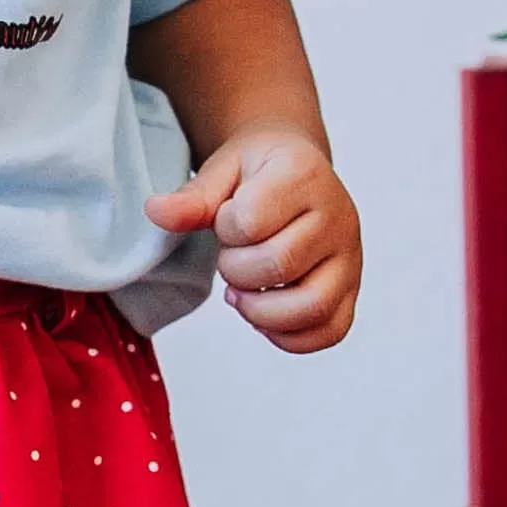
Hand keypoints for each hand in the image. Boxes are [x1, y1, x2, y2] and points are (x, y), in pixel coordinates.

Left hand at [147, 126, 360, 353]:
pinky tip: (264, 316)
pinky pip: (330, 331)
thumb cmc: (257, 172)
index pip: (252, 220)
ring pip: (312, 307)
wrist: (295, 170)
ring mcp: (349, 256)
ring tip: (243, 293)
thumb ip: (193, 198)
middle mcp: (338, 215)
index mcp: (303, 174)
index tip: (226, 219)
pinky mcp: (351, 289)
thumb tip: (155, 211)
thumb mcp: (221, 171)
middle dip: (236, 269)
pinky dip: (289, 337)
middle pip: (279, 265)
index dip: (225, 228)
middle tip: (232, 257)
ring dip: (261, 311)